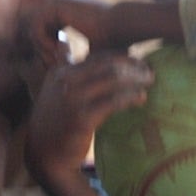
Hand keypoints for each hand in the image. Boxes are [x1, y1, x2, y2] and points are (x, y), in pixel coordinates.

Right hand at [24, 53, 152, 186]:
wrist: (45, 154)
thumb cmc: (54, 120)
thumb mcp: (52, 89)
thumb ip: (61, 64)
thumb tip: (63, 41)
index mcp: (60, 72)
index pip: (97, 57)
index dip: (121, 57)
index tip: (138, 61)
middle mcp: (65, 81)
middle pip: (107, 64)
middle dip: (132, 65)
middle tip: (149, 70)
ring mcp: (73, 99)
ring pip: (112, 80)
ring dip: (135, 79)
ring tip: (150, 81)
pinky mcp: (82, 117)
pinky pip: (113, 102)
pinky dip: (130, 98)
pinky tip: (141, 98)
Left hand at [26, 0, 118, 61]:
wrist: (122, 26)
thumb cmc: (115, 41)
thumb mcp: (94, 53)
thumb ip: (80, 59)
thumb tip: (71, 78)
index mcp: (70, 12)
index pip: (47, 30)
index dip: (48, 48)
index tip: (58, 63)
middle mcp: (63, 4)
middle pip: (37, 28)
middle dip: (42, 49)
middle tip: (52, 64)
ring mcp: (59, 1)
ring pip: (34, 27)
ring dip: (41, 47)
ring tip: (54, 58)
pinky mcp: (57, 4)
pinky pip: (36, 24)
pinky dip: (42, 40)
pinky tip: (56, 49)